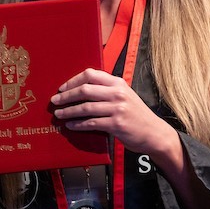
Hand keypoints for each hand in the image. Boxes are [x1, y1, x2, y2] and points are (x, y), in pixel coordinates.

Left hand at [51, 68, 179, 161]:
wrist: (154, 133)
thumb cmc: (136, 115)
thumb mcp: (125, 96)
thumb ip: (107, 90)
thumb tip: (81, 90)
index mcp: (118, 83)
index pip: (91, 74)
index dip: (73, 81)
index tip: (62, 88)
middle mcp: (118, 93)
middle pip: (85, 90)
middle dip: (66, 96)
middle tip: (55, 101)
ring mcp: (117, 109)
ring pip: (85, 108)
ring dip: (69, 111)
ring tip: (59, 114)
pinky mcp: (116, 124)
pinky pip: (91, 123)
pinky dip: (78, 124)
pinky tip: (71, 125)